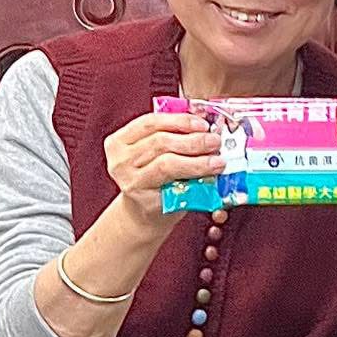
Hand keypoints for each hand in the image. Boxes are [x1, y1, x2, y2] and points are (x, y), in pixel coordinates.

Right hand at [104, 111, 222, 228]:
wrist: (145, 215)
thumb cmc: (155, 181)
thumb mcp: (157, 155)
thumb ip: (172, 137)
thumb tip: (204, 124)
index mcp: (119, 141)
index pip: (150, 122)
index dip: (179, 120)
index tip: (203, 124)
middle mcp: (120, 159)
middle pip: (160, 141)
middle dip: (193, 140)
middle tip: (215, 141)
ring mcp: (129, 179)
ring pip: (167, 162)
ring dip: (197, 160)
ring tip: (217, 160)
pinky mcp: (143, 198)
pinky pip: (172, 185)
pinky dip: (192, 176)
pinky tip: (208, 175)